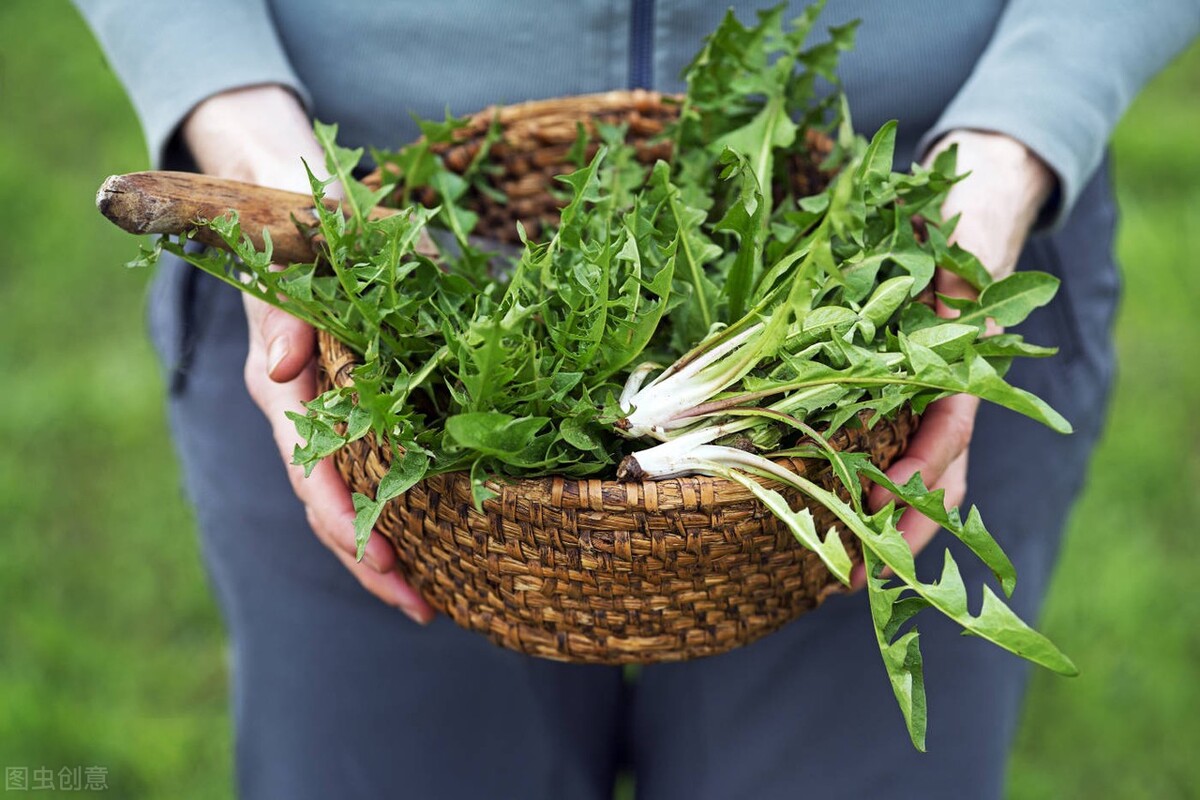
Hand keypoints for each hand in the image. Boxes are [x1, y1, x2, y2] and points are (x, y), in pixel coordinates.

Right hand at [182, 85, 433, 622]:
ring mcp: (320, 412)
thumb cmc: (303, 220)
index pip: (309, 460)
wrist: (285, 201)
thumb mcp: (299, 245)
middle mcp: (296, 406)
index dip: (343, 510)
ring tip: (427, 601)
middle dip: (367, 555)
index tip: (379, 550)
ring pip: (342, 498)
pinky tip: (427, 548)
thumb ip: (291, 300)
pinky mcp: (346, 407)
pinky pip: (362, 473)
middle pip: (324, 500)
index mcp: (282, 376)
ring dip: (378, 552)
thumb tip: (286, 366)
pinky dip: (390, 513)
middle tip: (419, 604)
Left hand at [850, 129, 1054, 588]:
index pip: (947, 430)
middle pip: (941, 476)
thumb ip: (935, 285)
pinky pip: (901, 457)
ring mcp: (932, 398)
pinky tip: (851, 526)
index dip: (917, 471)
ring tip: (851, 577)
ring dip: (893, 529)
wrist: (967, 205)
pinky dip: (883, 497)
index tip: (880, 505)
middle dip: (905, 530)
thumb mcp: (942, 247)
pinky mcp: (905, 397)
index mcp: (962, 359)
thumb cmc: (949, 222)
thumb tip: (897, 315)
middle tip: (861, 581)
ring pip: (927, 479)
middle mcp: (951, 388)